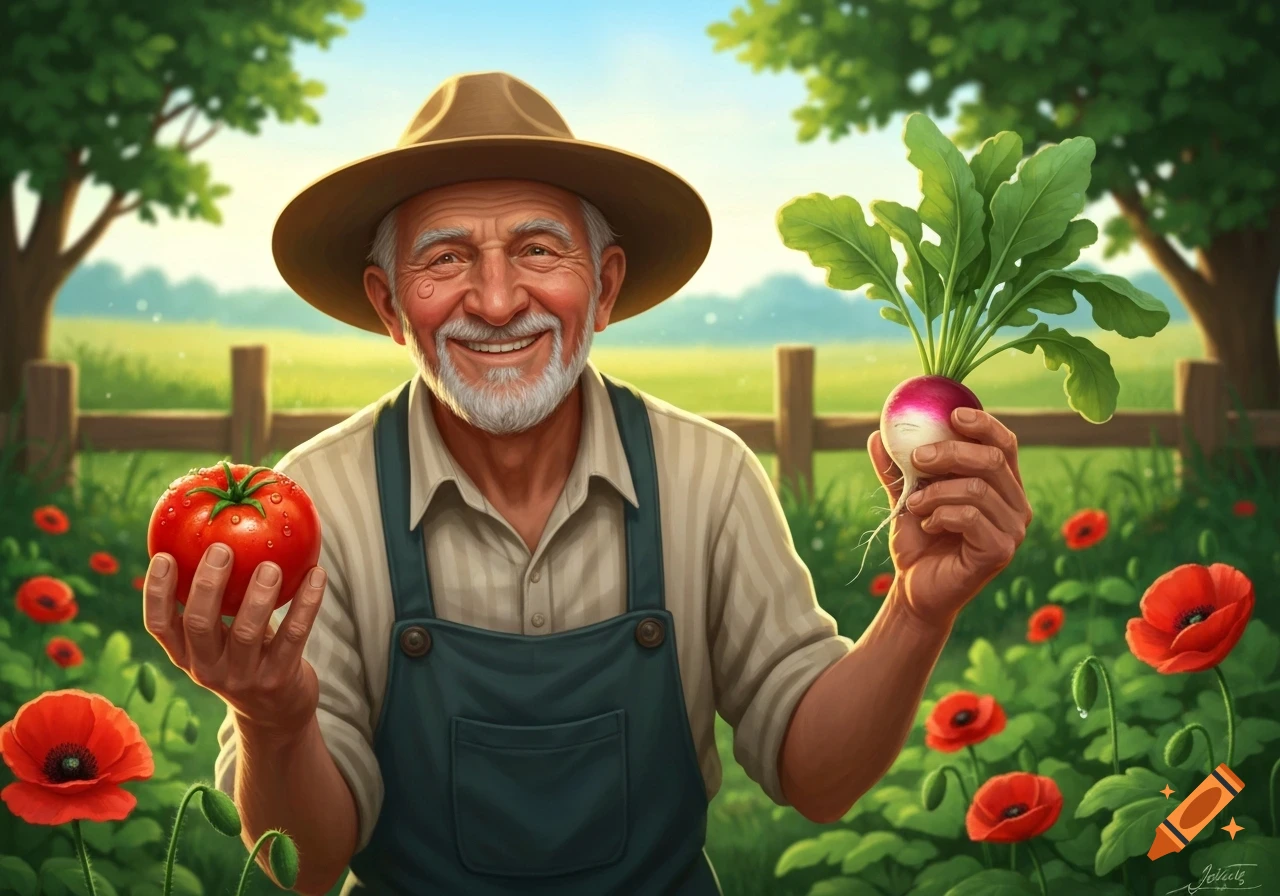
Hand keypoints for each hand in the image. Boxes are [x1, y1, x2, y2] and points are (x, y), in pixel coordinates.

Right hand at [143, 542, 326, 733]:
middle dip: (208, 585)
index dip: (156, 592)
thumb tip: (218, 532)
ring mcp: (243, 678)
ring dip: (259, 596)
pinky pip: (294, 636)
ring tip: (270, 565)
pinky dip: (306, 603)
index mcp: (186, 655)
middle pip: (199, 625)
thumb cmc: (245, 656)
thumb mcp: (221, 636)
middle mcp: (207, 669)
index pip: (158, 625)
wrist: (276, 714)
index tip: (164, 556)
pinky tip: (317, 574)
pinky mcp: (279, 679)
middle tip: (222, 549)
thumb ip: (215, 599)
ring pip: (246, 633)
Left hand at [867, 407, 1031, 628]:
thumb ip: (898, 469)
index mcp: (1003, 485)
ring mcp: (1013, 530)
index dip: (983, 424)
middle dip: (948, 452)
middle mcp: (1017, 505)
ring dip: (935, 491)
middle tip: (915, 459)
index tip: (951, 413)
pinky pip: (969, 516)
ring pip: (976, 488)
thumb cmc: (919, 541)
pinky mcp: (1001, 551)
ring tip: (913, 504)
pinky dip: (939, 514)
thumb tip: (876, 434)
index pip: (1004, 444)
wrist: (914, 587)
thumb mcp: (907, 497)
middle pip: (992, 459)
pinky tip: (926, 524)